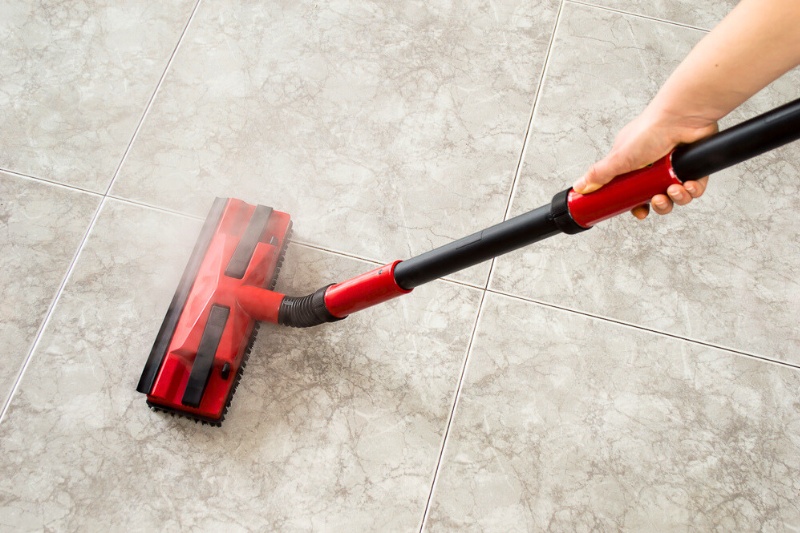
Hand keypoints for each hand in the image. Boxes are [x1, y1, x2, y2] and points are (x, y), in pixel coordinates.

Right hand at [572, 107, 717, 218]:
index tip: (638, 211)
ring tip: (671, 191)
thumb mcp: (619, 157)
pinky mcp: (695, 166)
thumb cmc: (650, 130)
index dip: (636, 204)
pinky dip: (692, 190)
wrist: (682, 117)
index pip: (633, 191)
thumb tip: (580, 186)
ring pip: (676, 195)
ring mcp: (676, 166)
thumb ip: (599, 174)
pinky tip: (687, 185)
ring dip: (675, 199)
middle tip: (656, 201)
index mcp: (634, 162)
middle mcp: (655, 165)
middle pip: (656, 197)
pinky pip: (695, 188)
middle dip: (658, 205)